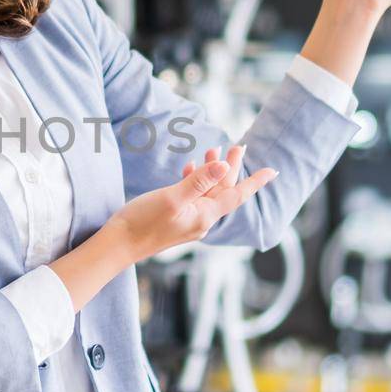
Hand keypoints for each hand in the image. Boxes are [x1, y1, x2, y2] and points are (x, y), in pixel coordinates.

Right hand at [107, 145, 276, 262]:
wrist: (117, 246)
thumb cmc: (142, 223)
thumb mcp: (172, 198)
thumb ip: (199, 181)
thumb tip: (224, 166)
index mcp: (204, 216)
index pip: (236, 195)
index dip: (254, 181)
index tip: (273, 170)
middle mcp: (201, 220)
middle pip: (223, 190)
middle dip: (230, 168)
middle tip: (237, 145)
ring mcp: (188, 220)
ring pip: (207, 192)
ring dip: (211, 172)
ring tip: (212, 150)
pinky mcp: (175, 219)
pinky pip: (193, 197)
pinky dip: (194, 181)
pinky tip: (188, 169)